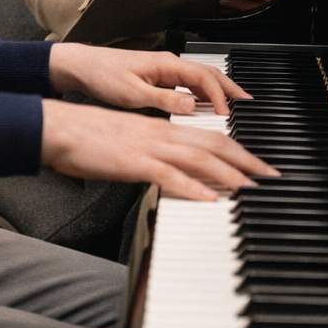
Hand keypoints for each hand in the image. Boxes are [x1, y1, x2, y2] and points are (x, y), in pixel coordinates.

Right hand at [40, 98, 277, 200]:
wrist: (58, 128)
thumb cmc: (86, 137)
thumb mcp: (126, 144)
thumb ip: (151, 155)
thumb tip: (169, 172)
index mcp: (160, 128)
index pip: (209, 135)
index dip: (237, 149)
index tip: (257, 163)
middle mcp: (160, 133)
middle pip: (214, 143)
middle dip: (246, 160)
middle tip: (269, 175)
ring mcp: (148, 147)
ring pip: (199, 157)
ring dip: (229, 173)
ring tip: (251, 187)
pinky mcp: (134, 162)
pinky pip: (170, 175)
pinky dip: (193, 187)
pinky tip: (210, 199)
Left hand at [48, 42, 249, 115]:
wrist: (82, 67)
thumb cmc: (102, 76)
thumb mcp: (132, 93)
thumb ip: (163, 100)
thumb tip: (190, 107)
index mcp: (166, 64)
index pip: (203, 78)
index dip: (219, 96)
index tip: (227, 113)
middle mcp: (169, 64)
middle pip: (209, 74)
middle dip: (230, 88)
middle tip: (248, 103)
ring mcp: (165, 69)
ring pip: (200, 78)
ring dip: (218, 90)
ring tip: (234, 105)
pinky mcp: (159, 76)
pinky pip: (188, 83)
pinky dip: (203, 93)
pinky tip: (205, 105)